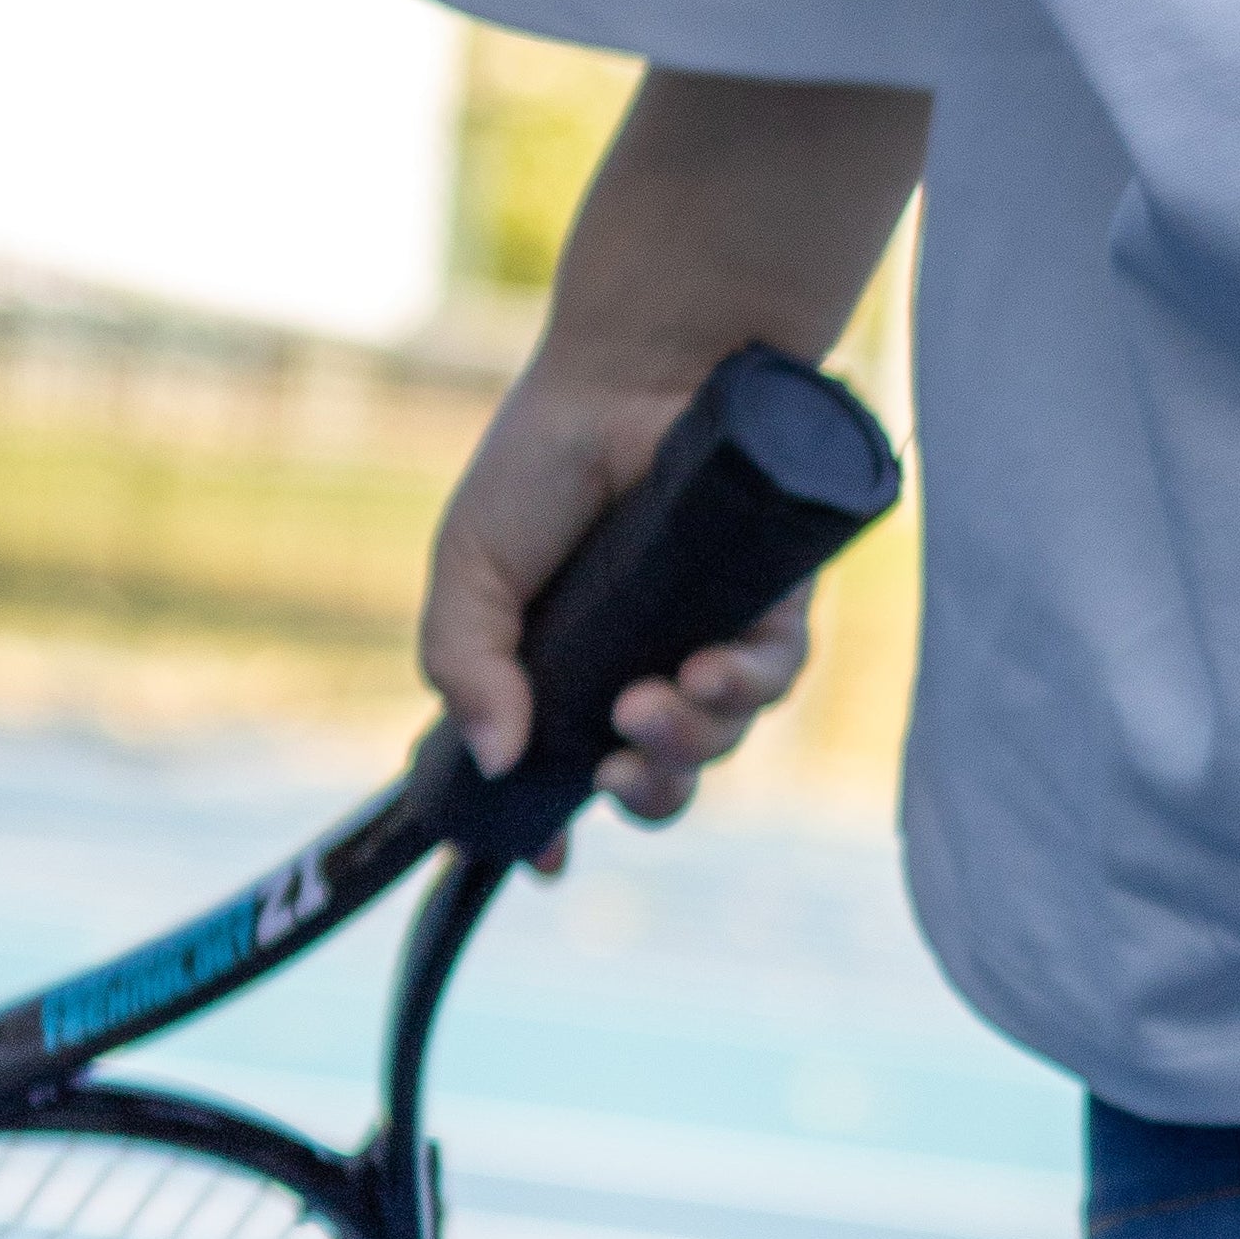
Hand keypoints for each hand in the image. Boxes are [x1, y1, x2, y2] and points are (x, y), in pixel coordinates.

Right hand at [415, 67, 929, 845]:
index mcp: (571, 675)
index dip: (560, 829)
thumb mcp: (470, 572)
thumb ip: (464, 667)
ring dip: (689, 740)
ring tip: (652, 703)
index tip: (549, 865)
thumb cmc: (542, 466)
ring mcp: (712, 641)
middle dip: (650, 793)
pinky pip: (775, 677)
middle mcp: (646, 669)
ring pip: (722, 738)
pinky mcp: (774, 606)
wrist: (625, 374)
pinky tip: (711, 672)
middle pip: (665, 778)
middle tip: (620, 768)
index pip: (571, 777)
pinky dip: (744, 689)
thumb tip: (493, 758)